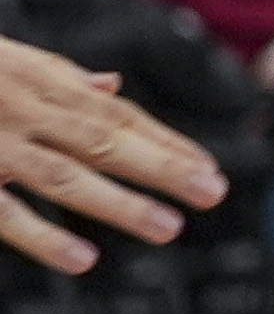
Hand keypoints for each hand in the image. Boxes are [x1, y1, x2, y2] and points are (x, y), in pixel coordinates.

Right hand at [0, 37, 226, 272]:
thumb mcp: (3, 55)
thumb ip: (56, 72)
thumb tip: (110, 84)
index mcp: (35, 79)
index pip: (116, 112)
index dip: (165, 139)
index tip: (208, 164)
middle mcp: (19, 108)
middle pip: (104, 138)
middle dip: (163, 166)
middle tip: (213, 191)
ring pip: (64, 175)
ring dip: (119, 202)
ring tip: (169, 227)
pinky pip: (2, 211)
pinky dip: (42, 235)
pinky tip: (83, 258)